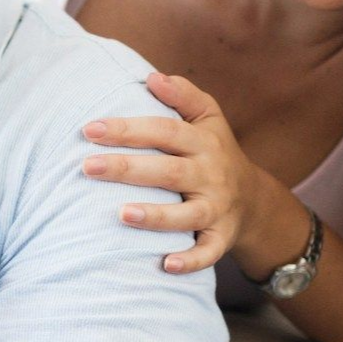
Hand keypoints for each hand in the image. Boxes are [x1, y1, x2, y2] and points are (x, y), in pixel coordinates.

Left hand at [81, 71, 257, 272]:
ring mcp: (217, 209)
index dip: (128, 129)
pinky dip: (189, 261)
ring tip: (122, 214)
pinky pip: (208, 252)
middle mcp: (211, 175)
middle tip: (88, 166)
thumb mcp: (208, 118)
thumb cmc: (214, 151)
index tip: (90, 129)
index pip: (164, 131)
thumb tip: (152, 77)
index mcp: (203, 142)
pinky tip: (163, 264)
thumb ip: (183, 95)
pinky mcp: (221, 238)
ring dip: (156, 216)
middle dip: (128, 169)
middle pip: (169, 172)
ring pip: (188, 215)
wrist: (254, 198)